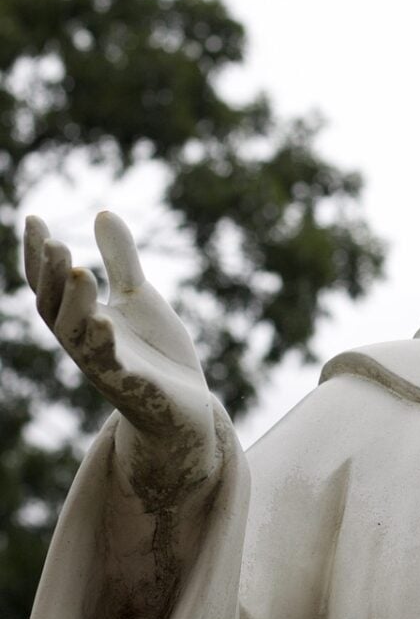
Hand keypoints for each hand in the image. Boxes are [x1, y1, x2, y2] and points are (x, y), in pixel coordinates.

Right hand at [24, 211, 216, 506]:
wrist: (186, 406)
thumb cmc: (156, 353)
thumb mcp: (140, 298)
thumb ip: (121, 261)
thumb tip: (103, 212)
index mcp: (83, 321)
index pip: (51, 286)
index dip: (37, 256)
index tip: (34, 217)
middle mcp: (87, 346)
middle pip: (57, 310)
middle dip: (53, 278)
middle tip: (57, 243)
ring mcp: (110, 369)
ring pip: (80, 339)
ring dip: (77, 305)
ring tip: (78, 271)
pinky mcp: (138, 390)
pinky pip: (118, 371)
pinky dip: (109, 349)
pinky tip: (106, 324)